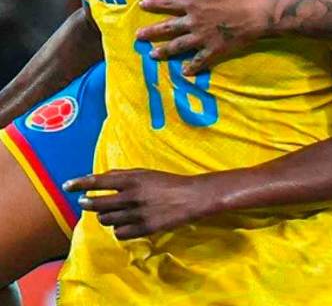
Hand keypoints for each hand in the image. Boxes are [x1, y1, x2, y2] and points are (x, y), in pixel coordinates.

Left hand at [63, 169, 206, 239]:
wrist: (190, 197)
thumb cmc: (167, 182)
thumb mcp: (145, 173)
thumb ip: (123, 176)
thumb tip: (99, 178)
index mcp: (133, 179)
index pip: (99, 181)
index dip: (81, 183)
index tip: (67, 185)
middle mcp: (132, 196)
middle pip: (97, 204)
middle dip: (88, 203)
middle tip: (85, 202)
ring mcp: (136, 214)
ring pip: (106, 220)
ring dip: (105, 216)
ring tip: (112, 211)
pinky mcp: (143, 229)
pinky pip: (119, 233)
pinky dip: (119, 229)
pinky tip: (125, 223)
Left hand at [137, 0, 269, 73]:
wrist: (258, 12)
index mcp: (194, 3)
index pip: (169, 3)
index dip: (154, 4)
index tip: (142, 5)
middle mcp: (194, 22)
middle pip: (168, 27)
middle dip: (151, 31)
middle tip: (138, 36)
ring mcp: (203, 37)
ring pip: (179, 45)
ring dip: (164, 51)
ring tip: (152, 55)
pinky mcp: (215, 49)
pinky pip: (200, 60)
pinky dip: (192, 67)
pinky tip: (184, 72)